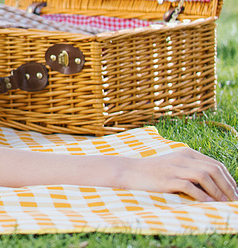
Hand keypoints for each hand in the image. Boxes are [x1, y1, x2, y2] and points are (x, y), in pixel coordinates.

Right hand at [120, 148, 237, 201]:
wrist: (129, 172)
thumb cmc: (154, 172)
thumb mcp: (175, 166)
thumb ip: (193, 171)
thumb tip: (216, 186)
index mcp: (187, 153)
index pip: (216, 165)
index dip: (229, 180)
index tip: (234, 194)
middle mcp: (182, 158)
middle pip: (214, 170)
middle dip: (228, 187)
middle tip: (234, 201)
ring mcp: (174, 168)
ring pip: (205, 177)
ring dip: (218, 192)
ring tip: (224, 204)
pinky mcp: (167, 179)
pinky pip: (190, 187)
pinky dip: (202, 196)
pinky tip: (208, 204)